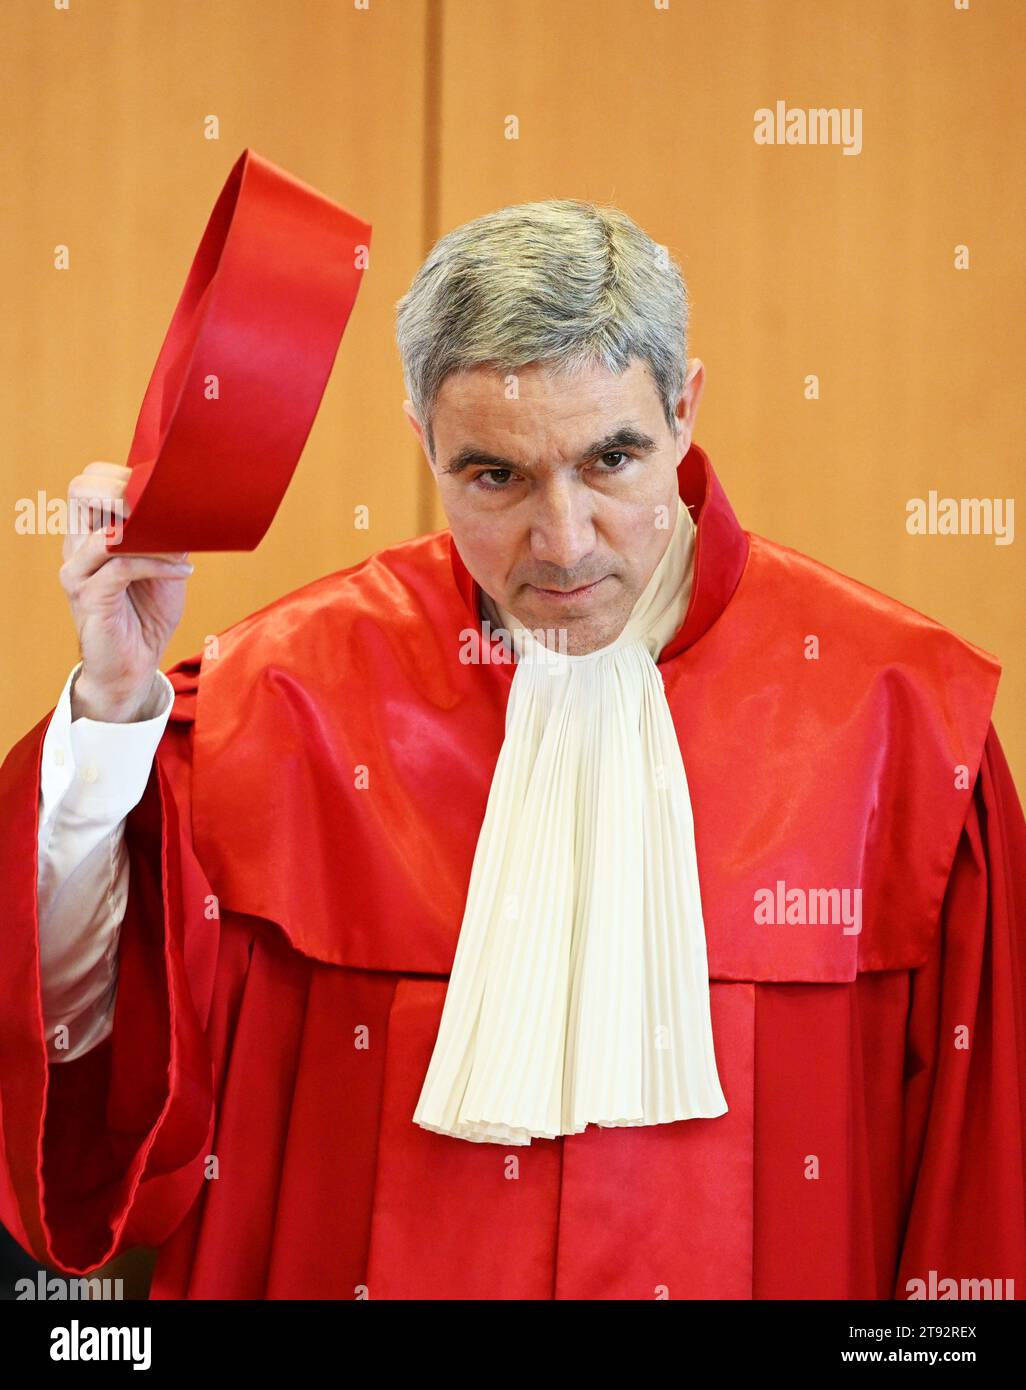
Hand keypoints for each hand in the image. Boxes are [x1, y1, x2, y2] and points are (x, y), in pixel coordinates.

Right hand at [59, 462, 193, 722]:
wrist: (135, 665)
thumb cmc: (148, 613)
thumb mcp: (164, 563)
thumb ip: (167, 531)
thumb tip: (190, 499)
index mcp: (88, 534)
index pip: (88, 481)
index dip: (120, 475)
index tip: (159, 490)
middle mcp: (75, 547)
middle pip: (81, 490)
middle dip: (126, 490)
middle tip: (164, 508)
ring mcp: (78, 571)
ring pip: (108, 530)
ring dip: (154, 536)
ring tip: (182, 550)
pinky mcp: (89, 597)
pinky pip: (122, 566)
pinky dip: (158, 565)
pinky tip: (183, 571)